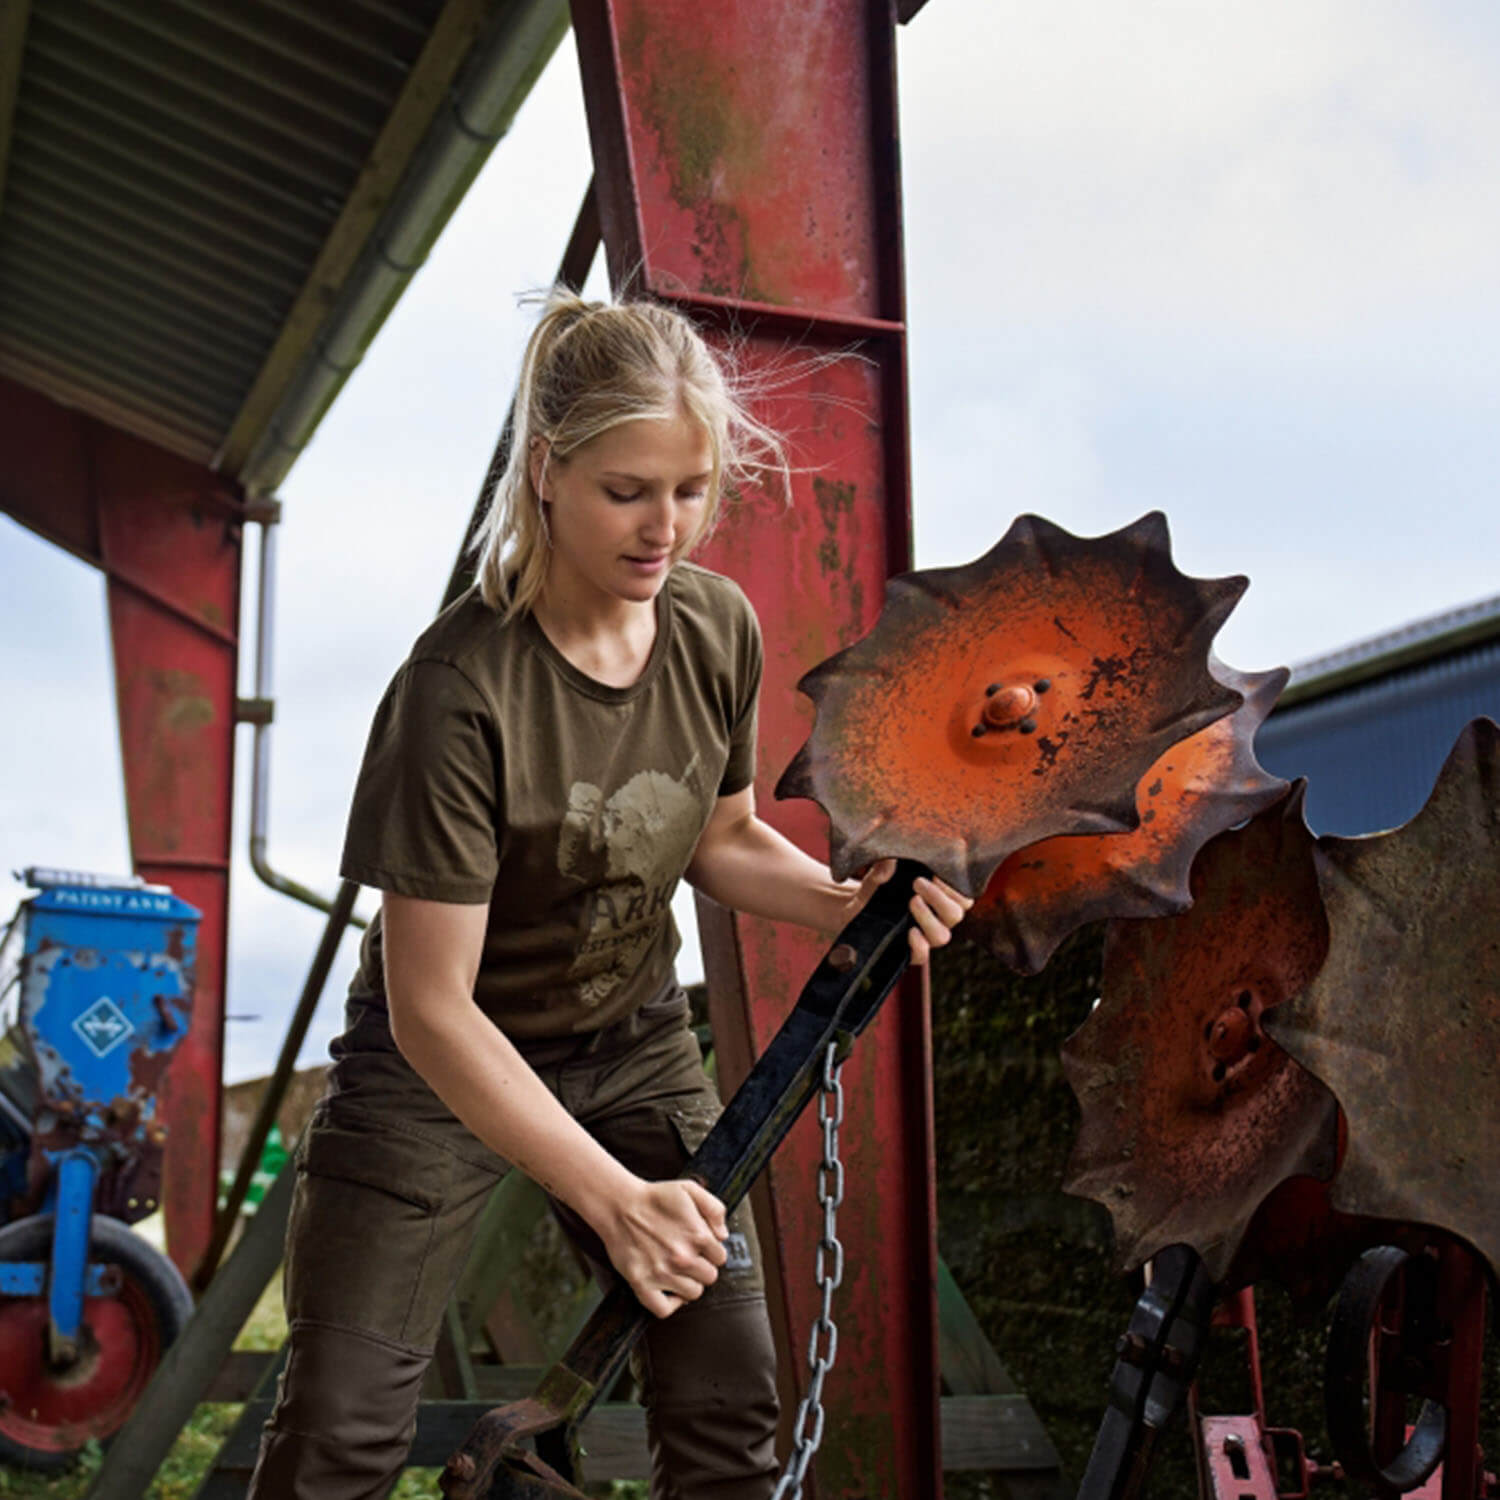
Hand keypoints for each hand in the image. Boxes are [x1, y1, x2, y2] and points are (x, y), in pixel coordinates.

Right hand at [596, 1176, 729, 1318]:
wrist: (619, 1205)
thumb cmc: (654, 1197)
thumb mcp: (690, 1189)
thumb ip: (715, 1208)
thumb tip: (723, 1235)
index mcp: (698, 1235)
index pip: (720, 1258)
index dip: (712, 1252)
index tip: (701, 1249)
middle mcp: (683, 1257)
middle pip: (709, 1277)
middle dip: (702, 1268)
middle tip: (689, 1259)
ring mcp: (662, 1273)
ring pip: (693, 1294)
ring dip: (689, 1284)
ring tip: (679, 1272)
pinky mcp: (642, 1284)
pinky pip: (664, 1309)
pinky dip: (670, 1304)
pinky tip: (669, 1291)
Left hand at [843, 859, 973, 965]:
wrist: (854, 910)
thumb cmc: (875, 889)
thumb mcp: (877, 876)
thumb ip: (883, 869)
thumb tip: (889, 861)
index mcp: (939, 900)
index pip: (963, 898)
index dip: (955, 887)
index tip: (936, 872)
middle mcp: (936, 920)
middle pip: (955, 914)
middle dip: (940, 897)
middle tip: (917, 882)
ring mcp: (923, 938)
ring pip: (942, 936)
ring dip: (929, 917)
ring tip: (912, 901)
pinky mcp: (908, 953)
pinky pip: (922, 955)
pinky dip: (920, 945)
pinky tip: (910, 931)